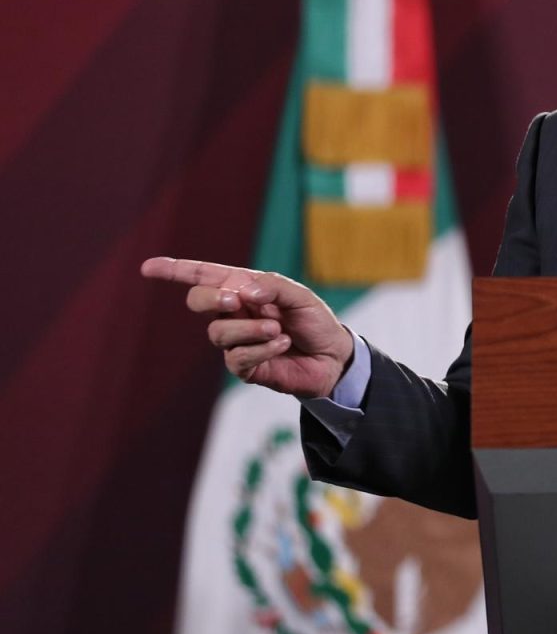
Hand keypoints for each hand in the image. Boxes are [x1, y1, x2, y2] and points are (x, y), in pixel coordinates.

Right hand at [141, 257, 353, 397]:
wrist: (332, 357)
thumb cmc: (314, 321)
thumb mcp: (300, 295)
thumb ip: (271, 286)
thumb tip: (240, 289)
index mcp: (244, 289)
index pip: (203, 277)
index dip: (174, 270)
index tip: (147, 267)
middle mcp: (234, 313)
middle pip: (198, 300)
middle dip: (212, 298)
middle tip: (238, 301)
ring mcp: (236, 340)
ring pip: (217, 331)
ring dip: (250, 328)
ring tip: (278, 328)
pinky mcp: (243, 366)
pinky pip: (237, 357)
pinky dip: (262, 348)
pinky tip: (282, 344)